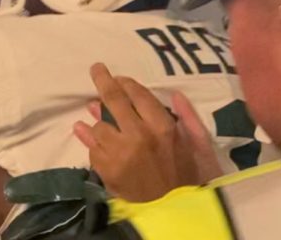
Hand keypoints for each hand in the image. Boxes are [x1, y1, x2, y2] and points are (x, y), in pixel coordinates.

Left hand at [73, 64, 221, 201]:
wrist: (173, 212)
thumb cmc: (189, 177)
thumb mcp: (199, 146)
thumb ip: (188, 117)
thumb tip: (175, 94)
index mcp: (162, 127)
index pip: (137, 94)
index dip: (126, 82)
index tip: (119, 77)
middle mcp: (138, 135)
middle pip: (113, 100)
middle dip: (102, 80)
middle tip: (97, 69)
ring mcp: (119, 153)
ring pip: (99, 125)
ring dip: (97, 117)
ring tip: (94, 112)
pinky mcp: (107, 170)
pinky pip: (92, 147)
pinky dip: (87, 137)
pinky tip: (81, 127)